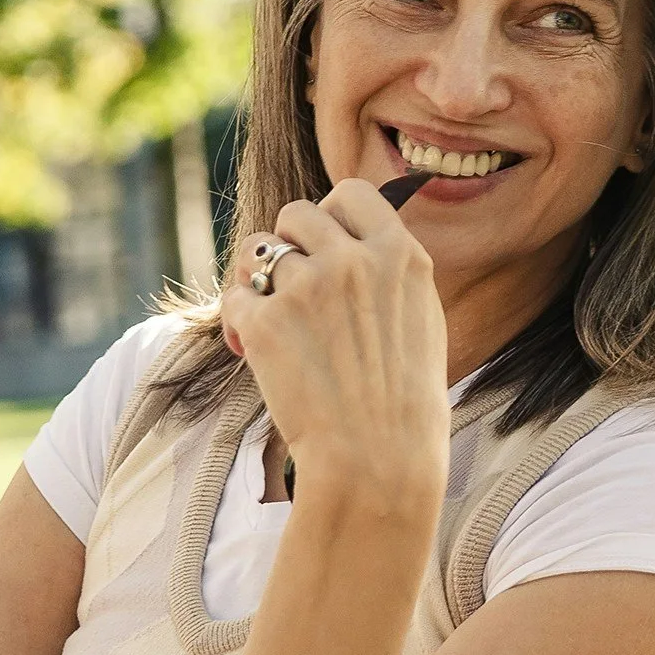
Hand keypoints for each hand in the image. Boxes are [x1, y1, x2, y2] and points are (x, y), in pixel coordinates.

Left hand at [219, 179, 448, 510]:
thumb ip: (389, 272)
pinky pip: (234, 299)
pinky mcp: (265, 322)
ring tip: (269, 319)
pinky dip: (237, 324)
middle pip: (297, 212)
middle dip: (289, 245)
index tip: (326, 245)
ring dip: (257, 279)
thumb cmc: (404, 403)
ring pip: (256, 249)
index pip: (352, 193)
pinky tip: (251, 351)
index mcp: (400, 255)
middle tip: (293, 289)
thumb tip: (355, 240)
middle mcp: (353, 260)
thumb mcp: (420, 319)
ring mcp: (307, 287)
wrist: (379, 460)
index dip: (332, 215)